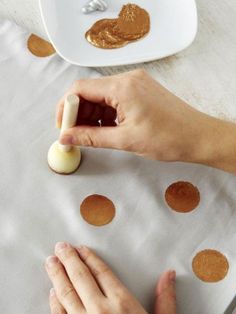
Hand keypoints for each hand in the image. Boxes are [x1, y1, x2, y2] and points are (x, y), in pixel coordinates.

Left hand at [45, 243, 175, 313]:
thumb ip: (165, 299)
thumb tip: (169, 274)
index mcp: (123, 304)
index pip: (102, 272)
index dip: (90, 257)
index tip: (80, 248)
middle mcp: (100, 310)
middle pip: (80, 277)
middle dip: (68, 260)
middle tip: (60, 247)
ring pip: (66, 294)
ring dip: (57, 276)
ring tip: (51, 262)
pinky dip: (54, 303)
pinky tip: (51, 293)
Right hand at [57, 69, 235, 173]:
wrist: (198, 137)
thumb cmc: (170, 137)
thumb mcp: (125, 140)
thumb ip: (91, 137)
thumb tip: (68, 137)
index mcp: (123, 87)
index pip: (80, 89)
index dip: (66, 108)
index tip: (63, 126)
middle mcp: (128, 79)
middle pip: (89, 91)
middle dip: (78, 113)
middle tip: (75, 134)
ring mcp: (135, 84)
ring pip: (101, 95)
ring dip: (92, 114)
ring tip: (92, 135)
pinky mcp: (140, 91)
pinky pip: (114, 98)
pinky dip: (106, 113)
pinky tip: (106, 128)